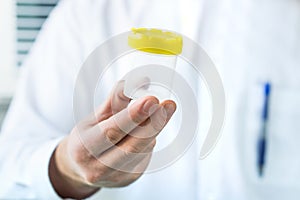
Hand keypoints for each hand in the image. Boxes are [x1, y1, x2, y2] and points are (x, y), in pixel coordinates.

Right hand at [49, 81, 175, 198]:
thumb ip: (117, 99)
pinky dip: (149, 139)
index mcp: (84, 148)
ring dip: (155, 128)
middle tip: (168, 105)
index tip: (152, 100)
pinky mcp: (129, 179)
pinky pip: (145, 156)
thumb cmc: (88, 137)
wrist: (82, 166)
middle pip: (133, 145)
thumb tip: (140, 81)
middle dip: (154, 123)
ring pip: (143, 150)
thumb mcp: (95, 116)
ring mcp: (115, 177)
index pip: (112, 131)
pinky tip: (149, 129)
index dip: (134, 116)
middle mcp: (98, 167)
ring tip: (163, 110)